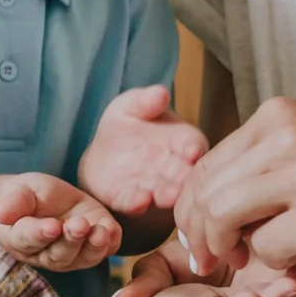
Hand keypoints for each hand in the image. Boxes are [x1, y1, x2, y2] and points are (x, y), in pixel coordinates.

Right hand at [0, 173, 123, 271]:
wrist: (45, 199)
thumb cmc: (27, 196)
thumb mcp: (18, 191)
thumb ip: (13, 202)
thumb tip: (1, 214)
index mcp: (21, 239)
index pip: (28, 240)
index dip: (40, 234)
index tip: (51, 226)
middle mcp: (46, 253)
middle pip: (59, 254)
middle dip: (70, 240)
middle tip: (78, 225)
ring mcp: (72, 254)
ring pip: (83, 257)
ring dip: (93, 246)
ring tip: (100, 231)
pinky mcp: (93, 246)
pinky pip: (104, 251)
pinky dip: (110, 244)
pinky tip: (112, 231)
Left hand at [78, 85, 209, 214]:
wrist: (102, 155)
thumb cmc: (126, 125)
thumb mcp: (131, 106)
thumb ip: (145, 100)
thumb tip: (161, 93)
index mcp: (180, 140)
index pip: (192, 143)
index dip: (193, 147)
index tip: (193, 150)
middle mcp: (174, 167)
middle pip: (184, 174)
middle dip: (184, 178)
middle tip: (184, 181)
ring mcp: (154, 186)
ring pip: (164, 192)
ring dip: (167, 195)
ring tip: (167, 196)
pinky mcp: (130, 199)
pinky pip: (135, 203)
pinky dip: (137, 203)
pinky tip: (138, 202)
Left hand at [172, 97, 295, 276]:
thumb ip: (262, 164)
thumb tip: (203, 200)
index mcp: (280, 115)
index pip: (205, 164)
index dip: (191, 208)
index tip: (199, 237)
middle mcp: (289, 134)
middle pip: (206, 191)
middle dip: (199, 235)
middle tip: (214, 259)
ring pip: (224, 216)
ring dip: (228, 249)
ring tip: (250, 259)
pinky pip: (266, 247)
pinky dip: (274, 263)